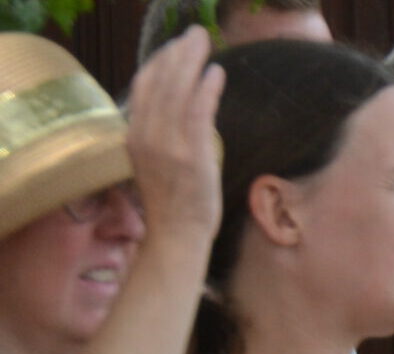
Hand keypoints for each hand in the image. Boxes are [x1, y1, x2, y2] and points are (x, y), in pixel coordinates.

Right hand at [124, 25, 224, 242]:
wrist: (176, 235)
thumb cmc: (173, 203)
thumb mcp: (157, 162)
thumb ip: (163, 135)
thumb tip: (180, 110)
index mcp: (134, 136)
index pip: (143, 88)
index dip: (159, 63)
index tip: (175, 47)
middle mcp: (146, 136)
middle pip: (159, 83)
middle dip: (177, 53)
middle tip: (194, 33)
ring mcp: (167, 146)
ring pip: (177, 92)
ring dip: (192, 62)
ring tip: (205, 42)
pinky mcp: (190, 156)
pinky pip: (197, 114)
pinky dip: (206, 89)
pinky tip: (216, 73)